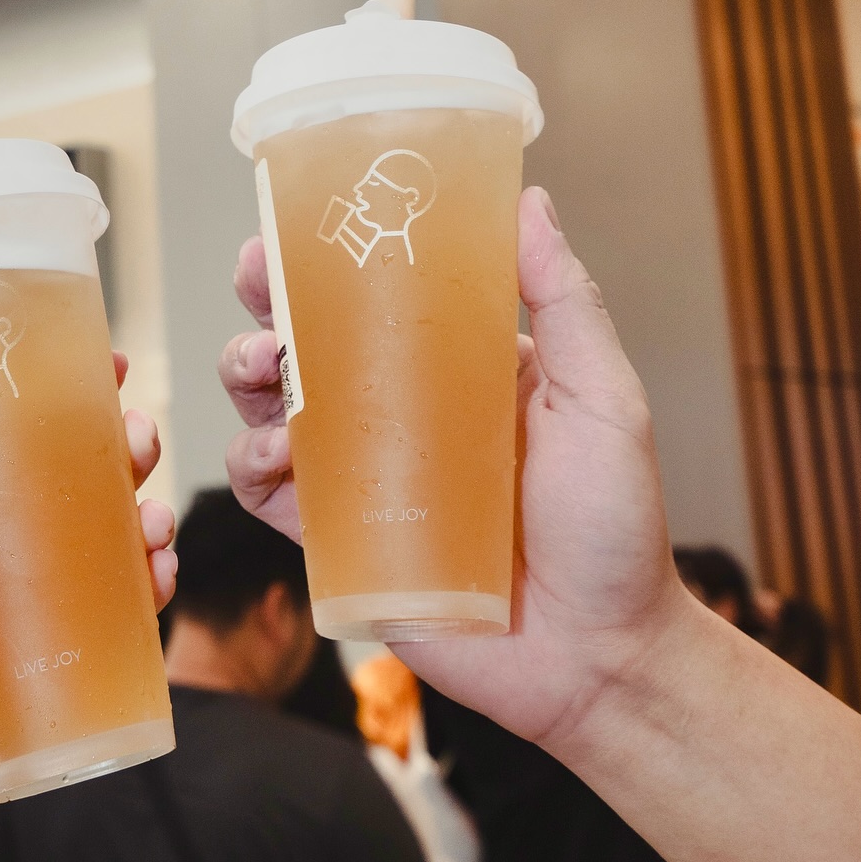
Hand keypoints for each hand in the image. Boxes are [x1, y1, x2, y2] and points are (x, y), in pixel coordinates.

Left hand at [0, 319, 175, 826]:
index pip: (38, 423)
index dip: (81, 388)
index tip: (106, 360)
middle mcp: (19, 533)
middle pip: (97, 470)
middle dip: (133, 443)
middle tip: (136, 437)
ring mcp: (49, 590)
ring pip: (125, 530)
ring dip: (154, 510)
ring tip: (148, 518)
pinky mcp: (71, 645)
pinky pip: (130, 605)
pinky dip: (155, 580)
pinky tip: (153, 572)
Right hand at [220, 186, 689, 752]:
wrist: (598, 659)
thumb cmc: (613, 528)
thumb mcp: (602, 399)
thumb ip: (565, 302)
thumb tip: (529, 202)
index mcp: (455, 367)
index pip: (380, 293)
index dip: (332, 253)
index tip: (300, 218)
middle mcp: (398, 412)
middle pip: (309, 339)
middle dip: (268, 299)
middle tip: (257, 275)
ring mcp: (363, 474)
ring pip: (272, 405)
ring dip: (247, 371)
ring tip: (264, 365)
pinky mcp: (337, 539)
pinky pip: (270, 492)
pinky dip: (250, 465)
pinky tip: (270, 454)